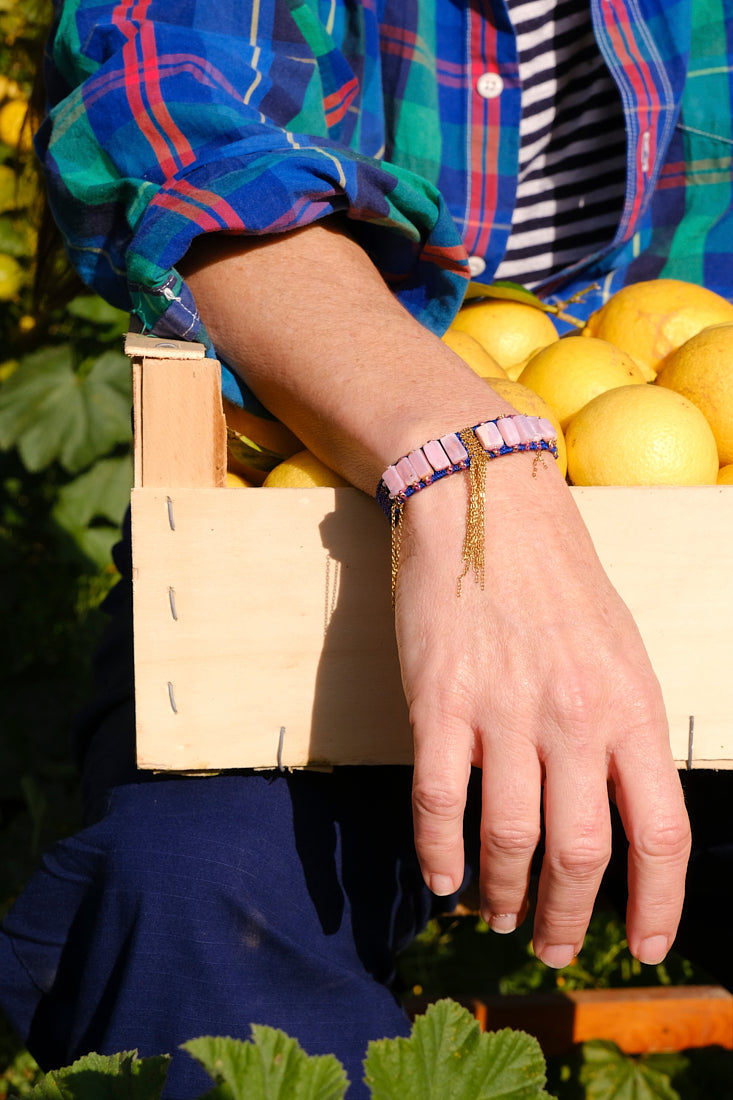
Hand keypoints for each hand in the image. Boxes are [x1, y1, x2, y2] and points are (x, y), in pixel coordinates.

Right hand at [395, 455, 690, 966]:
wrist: (486, 500)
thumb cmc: (558, 577)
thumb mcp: (621, 649)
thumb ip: (625, 728)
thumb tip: (616, 808)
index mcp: (632, 704)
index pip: (661, 831)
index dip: (659, 904)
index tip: (646, 944)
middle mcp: (574, 715)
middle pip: (582, 852)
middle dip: (569, 916)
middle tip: (553, 945)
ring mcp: (504, 708)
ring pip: (510, 838)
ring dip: (505, 894)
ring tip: (499, 915)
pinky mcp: (438, 698)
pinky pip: (441, 800)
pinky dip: (438, 852)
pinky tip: (440, 877)